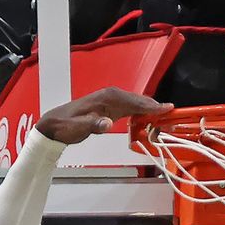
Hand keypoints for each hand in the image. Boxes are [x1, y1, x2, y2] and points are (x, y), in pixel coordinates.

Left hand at [36, 88, 170, 145]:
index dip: (149, 105)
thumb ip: (94, 125)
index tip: (165, 108)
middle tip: (170, 111)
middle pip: (136, 100)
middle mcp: (109, 96)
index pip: (132, 101)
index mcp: (106, 98)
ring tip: (163, 113)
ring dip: (147, 108)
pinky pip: (127, 108)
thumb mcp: (78, 128)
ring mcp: (108, 102)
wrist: (54, 125)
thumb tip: (109, 123)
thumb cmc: (66, 126)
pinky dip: (138, 111)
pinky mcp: (107, 109)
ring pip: (133, 103)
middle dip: (153, 105)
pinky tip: (145, 117)